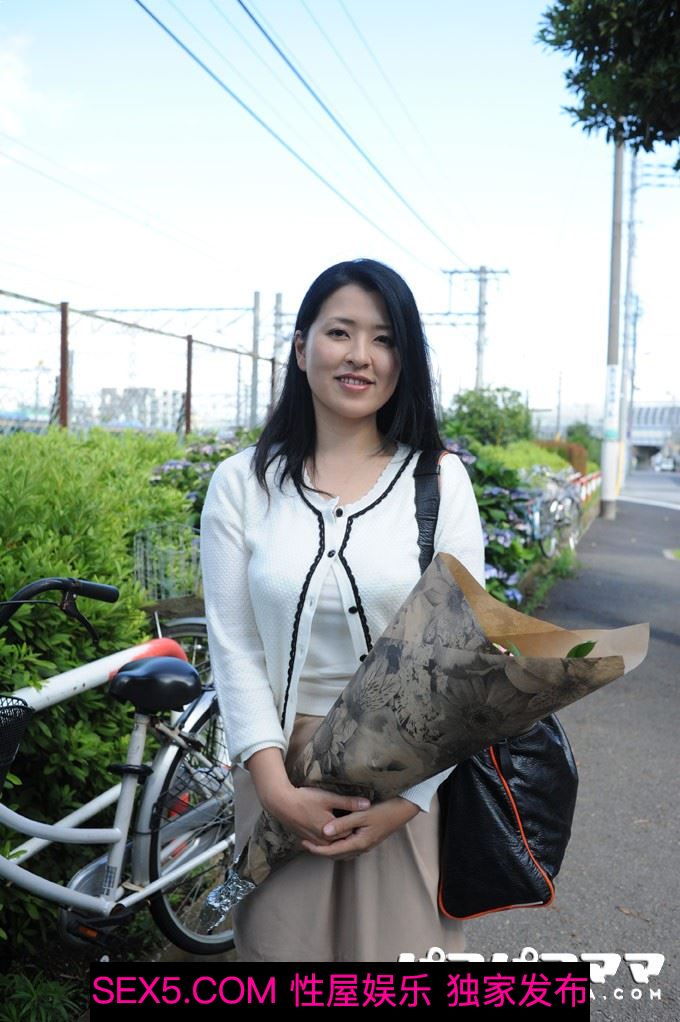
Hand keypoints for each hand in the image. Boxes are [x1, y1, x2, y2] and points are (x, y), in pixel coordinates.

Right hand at [247, 747, 371, 845]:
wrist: (281, 803)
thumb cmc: (305, 799)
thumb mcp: (329, 798)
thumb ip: (349, 803)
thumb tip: (368, 804)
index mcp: (330, 833)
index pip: (351, 834)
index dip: (357, 825)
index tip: (363, 817)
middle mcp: (322, 841)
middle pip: (341, 841)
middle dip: (349, 833)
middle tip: (359, 823)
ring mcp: (313, 842)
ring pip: (331, 843)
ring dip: (338, 837)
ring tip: (347, 827)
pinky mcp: (306, 839)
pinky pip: (321, 843)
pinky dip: (328, 838)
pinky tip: (331, 829)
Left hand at [300, 797, 420, 859]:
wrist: (404, 809)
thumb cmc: (384, 810)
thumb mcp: (362, 815)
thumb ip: (343, 823)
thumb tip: (324, 832)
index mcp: (359, 843)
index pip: (332, 851)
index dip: (317, 848)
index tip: (303, 842)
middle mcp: (361, 847)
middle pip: (336, 854)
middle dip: (321, 850)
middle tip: (306, 842)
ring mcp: (366, 844)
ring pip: (343, 851)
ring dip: (329, 848)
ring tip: (317, 840)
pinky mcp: (368, 839)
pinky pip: (348, 846)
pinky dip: (338, 843)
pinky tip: (334, 835)